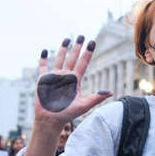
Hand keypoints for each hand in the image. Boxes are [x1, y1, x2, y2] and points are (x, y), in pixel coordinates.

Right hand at [22, 36, 111, 155]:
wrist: (51, 120)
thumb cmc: (68, 114)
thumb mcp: (84, 105)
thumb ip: (96, 98)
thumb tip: (111, 93)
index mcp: (75, 80)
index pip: (83, 62)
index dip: (88, 52)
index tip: (92, 41)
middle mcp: (66, 76)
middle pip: (73, 58)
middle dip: (77, 47)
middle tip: (81, 35)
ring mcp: (55, 77)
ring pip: (60, 59)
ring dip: (63, 49)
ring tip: (67, 38)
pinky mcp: (43, 80)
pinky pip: (43, 67)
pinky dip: (43, 59)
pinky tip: (45, 51)